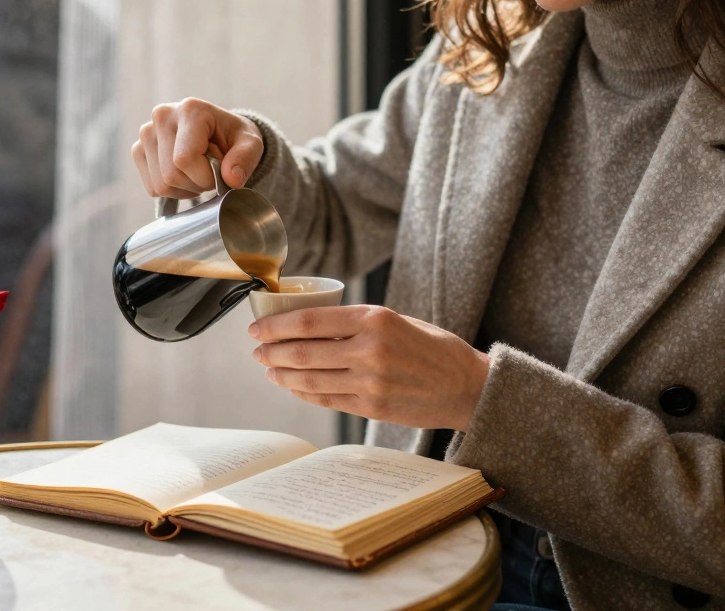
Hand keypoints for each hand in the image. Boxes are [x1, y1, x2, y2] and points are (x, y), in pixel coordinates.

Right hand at [132, 97, 264, 198]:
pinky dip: (171, 190)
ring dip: (185, 189)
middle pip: (171, 175)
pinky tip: (184, 175)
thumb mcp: (250, 143)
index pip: (184, 159)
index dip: (205, 177)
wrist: (218, 133)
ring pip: (160, 185)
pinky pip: (152, 188)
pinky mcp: (138, 149)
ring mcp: (146, 132)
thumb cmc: (234, 137)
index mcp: (190, 110)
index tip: (220, 172)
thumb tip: (231, 179)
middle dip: (196, 184)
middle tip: (210, 174)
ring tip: (197, 173)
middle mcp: (162, 116)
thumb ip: (245, 158)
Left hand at [249, 306, 490, 431]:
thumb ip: (356, 322)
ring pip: (309, 378)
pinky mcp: (372, 407)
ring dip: (281, 374)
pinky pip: (326, 399)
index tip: (257, 328)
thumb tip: (310, 325)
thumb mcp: (397, 320)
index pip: (309, 321)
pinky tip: (292, 385)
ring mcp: (370, 382)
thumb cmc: (434, 348)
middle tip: (256, 349)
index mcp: (375, 318)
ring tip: (268, 368)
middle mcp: (369, 349)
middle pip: (302, 351)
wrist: (468, 386)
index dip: (275, 326)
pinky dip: (303, 391)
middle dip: (271, 351)